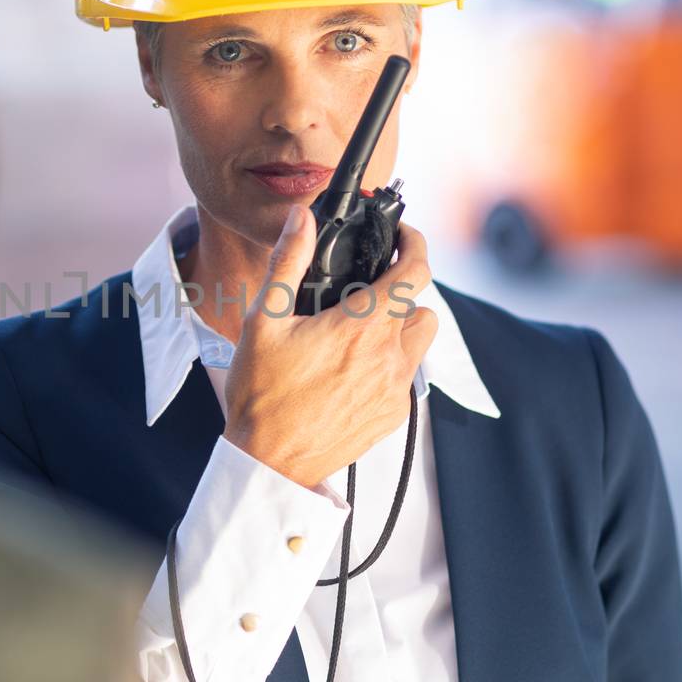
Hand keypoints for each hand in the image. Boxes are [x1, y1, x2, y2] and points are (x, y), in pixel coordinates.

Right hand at [222, 205, 437, 489]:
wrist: (269, 462)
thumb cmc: (261, 393)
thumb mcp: (263, 321)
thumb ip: (288, 263)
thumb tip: (302, 220)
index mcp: (361, 325)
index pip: (415, 270)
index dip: (413, 244)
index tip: (400, 237)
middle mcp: (389, 356)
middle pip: (420, 306)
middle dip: (398, 294)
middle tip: (361, 297)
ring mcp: (396, 389)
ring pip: (419, 342)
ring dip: (399, 330)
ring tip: (357, 336)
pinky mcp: (393, 414)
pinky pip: (406, 376)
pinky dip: (388, 365)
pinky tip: (350, 372)